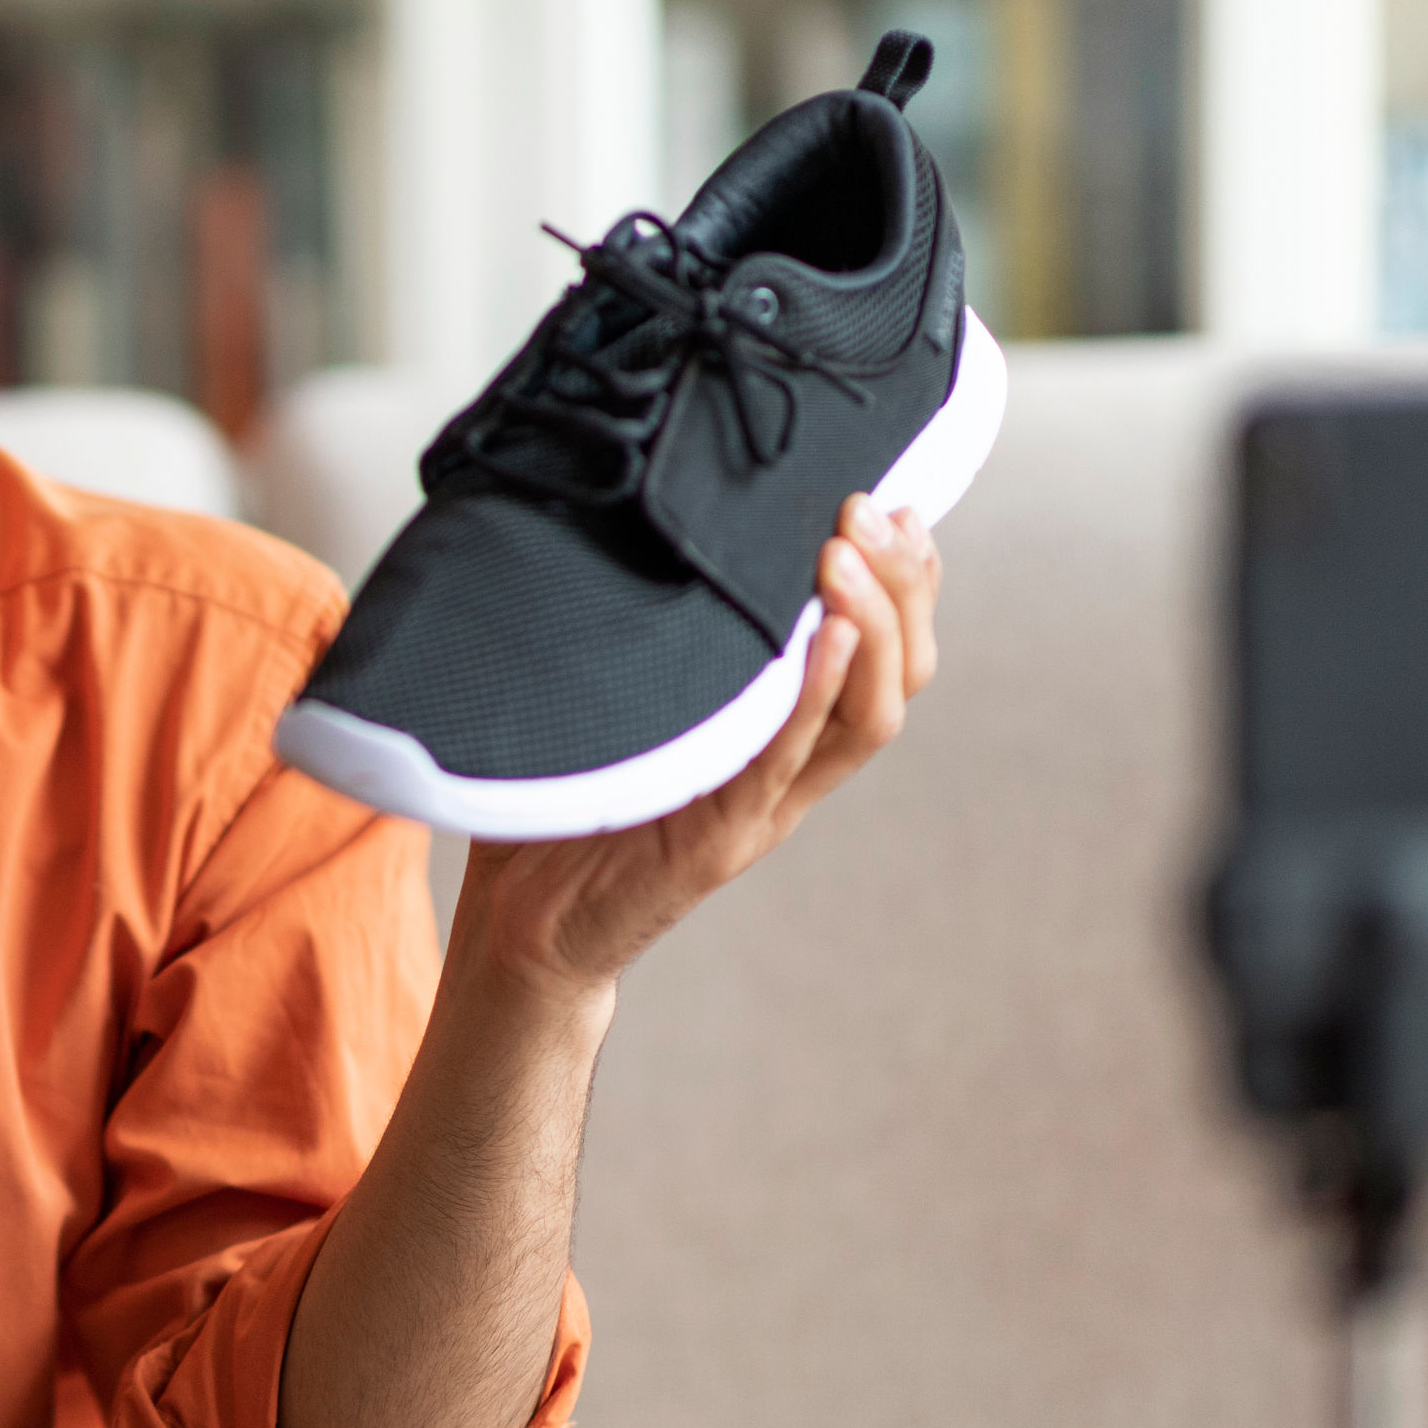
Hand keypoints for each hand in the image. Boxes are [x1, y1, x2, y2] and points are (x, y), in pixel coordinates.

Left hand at [454, 494, 943, 1005]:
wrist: (520, 924)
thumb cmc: (564, 803)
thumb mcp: (623, 699)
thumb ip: (656, 631)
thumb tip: (637, 513)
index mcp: (780, 734)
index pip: (881, 651)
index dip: (907, 581)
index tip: (899, 503)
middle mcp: (790, 768)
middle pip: (897, 675)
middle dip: (901, 584)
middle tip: (871, 504)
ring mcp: (764, 804)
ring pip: (866, 716)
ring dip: (870, 626)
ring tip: (849, 551)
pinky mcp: (722, 837)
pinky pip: (786, 759)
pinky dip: (816, 694)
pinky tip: (827, 635)